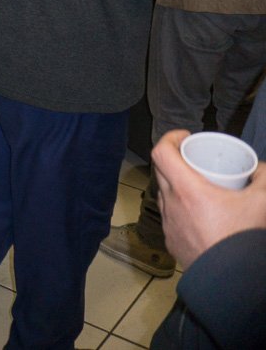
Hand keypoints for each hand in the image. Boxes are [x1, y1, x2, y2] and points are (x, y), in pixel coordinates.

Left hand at [152, 129, 265, 267]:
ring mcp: (168, 223)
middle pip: (160, 171)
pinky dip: (179, 208)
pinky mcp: (171, 240)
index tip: (185, 137)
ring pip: (163, 194)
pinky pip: (169, 216)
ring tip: (196, 185)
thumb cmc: (241, 239)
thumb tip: (261, 168)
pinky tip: (195, 212)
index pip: (161, 152)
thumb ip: (264, 178)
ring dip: (175, 185)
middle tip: (194, 160)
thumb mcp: (261, 203)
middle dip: (175, 159)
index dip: (170, 138)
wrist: (232, 280)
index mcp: (186, 189)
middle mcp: (170, 203)